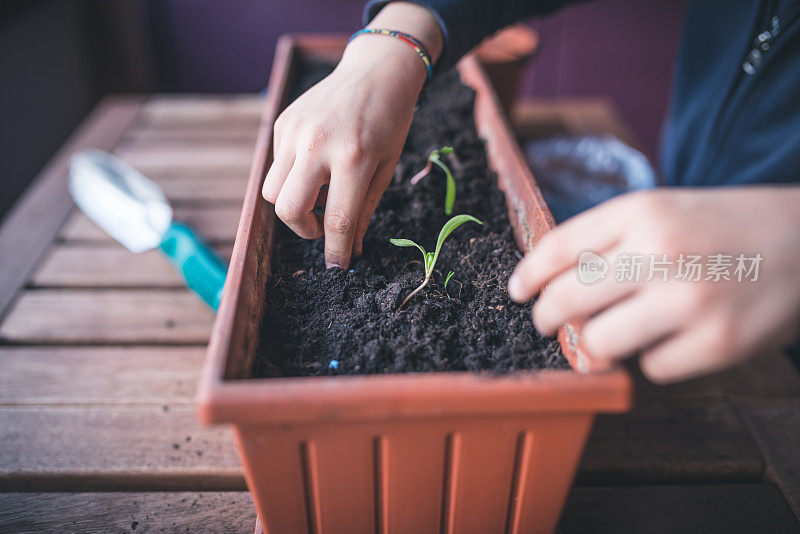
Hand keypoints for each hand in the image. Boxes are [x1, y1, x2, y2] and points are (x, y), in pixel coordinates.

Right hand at [262, 3, 441, 268]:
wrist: (376, 70)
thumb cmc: (390, 122)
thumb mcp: (386, 169)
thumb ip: (365, 211)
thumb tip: (350, 251)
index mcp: (353, 158)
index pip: (337, 220)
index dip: (336, 252)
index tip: (337, 269)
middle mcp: (318, 144)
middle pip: (288, 210)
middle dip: (305, 230)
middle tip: (324, 227)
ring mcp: (295, 131)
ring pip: (272, 192)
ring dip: (294, 203)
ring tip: (323, 190)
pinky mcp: (282, 122)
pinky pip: (277, 166)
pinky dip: (293, 176)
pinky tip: (317, 161)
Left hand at [508, 187, 799, 382]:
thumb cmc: (721, 227)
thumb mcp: (662, 209)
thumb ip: (606, 239)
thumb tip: (546, 283)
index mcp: (641, 211)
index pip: (557, 247)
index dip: (527, 275)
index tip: (517, 291)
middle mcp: (661, 251)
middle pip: (565, 301)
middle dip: (546, 318)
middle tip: (547, 323)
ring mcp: (690, 300)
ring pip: (599, 343)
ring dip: (597, 345)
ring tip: (610, 334)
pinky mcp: (718, 343)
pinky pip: (651, 368)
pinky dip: (653, 359)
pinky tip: (672, 339)